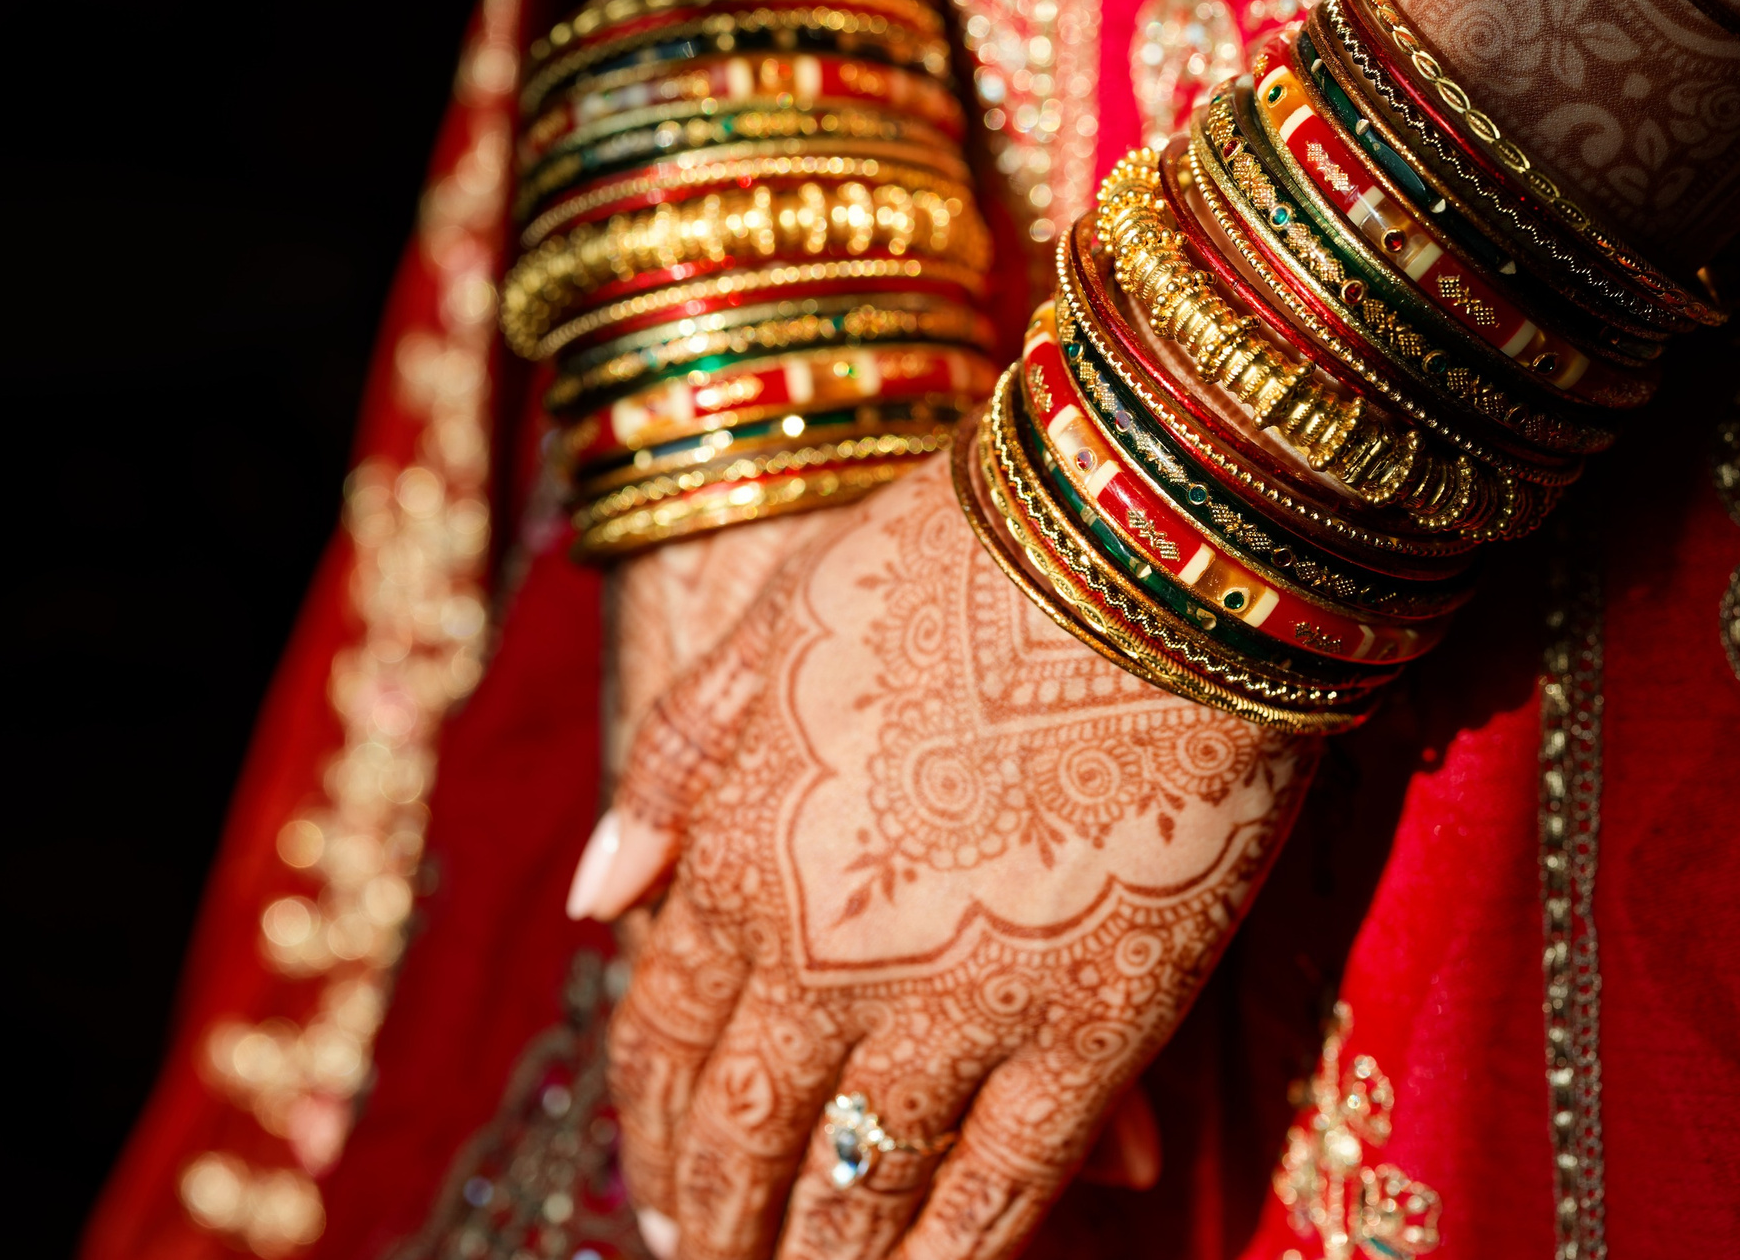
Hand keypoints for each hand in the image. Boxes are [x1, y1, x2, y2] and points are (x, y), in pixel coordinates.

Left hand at [571, 453, 1315, 1259]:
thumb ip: (676, 769)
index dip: (658, 1130)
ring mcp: (954, 1003)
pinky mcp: (1087, 1029)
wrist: (1144, 550)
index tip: (664, 1192)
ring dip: (823, 1258)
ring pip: (861, 1182)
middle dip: (724, 1219)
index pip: (663, 1041)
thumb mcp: (773, 630)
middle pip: (747, 1133)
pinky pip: (1003, 1185)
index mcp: (736, 860)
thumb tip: (595, 901)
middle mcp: (820, 957)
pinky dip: (955, 1253)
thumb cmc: (956, 559)